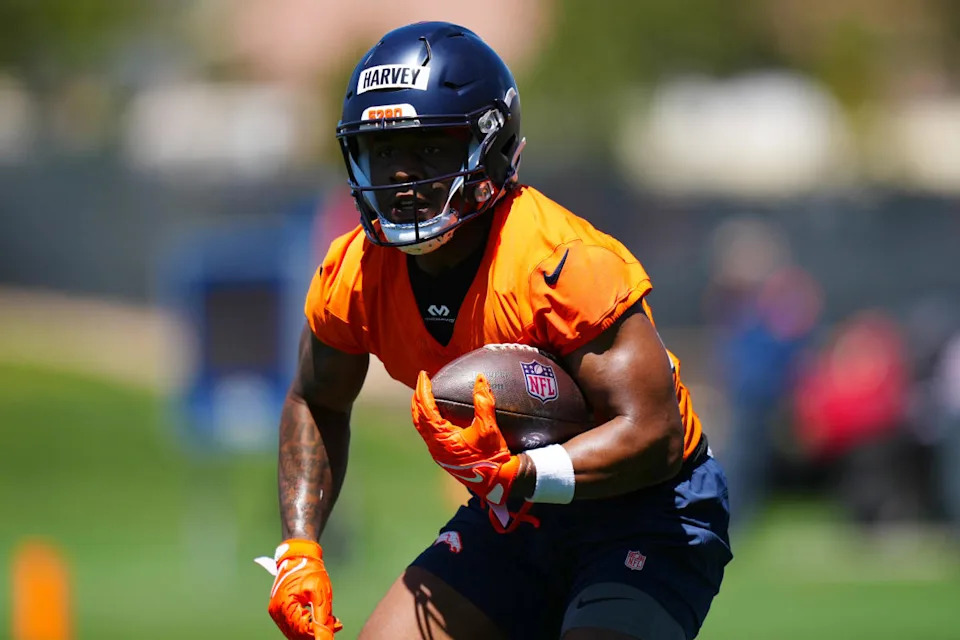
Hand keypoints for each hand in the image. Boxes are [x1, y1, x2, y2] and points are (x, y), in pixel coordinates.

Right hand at [255, 539, 341, 639]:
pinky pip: (293, 624)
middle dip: (316, 630)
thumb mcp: (320, 593)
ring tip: (329, 619)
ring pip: (295, 631)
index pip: (302, 630)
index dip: (319, 631)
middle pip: (297, 633)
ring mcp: (277, 611)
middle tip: (334, 623)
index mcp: (284, 606)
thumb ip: (322, 619)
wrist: (300, 555)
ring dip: (312, 628)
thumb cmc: (309, 570)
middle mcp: (277, 611)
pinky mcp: (280, 610)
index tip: (335, 625)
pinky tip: (317, 616)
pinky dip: (306, 624)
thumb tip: (326, 639)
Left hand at [412, 371, 519, 518]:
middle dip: (418, 397)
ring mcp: (437, 452)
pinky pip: (428, 433)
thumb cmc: (492, 457)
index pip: (426, 408)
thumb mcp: (489, 428)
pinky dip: (427, 419)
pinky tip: (436, 413)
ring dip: (420, 409)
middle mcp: (434, 446)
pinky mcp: (443, 455)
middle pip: (417, 417)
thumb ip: (484, 402)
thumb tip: (480, 379)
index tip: (423, 374)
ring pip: (420, 426)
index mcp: (441, 438)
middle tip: (422, 381)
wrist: (496, 482)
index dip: (423, 389)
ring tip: (425, 394)